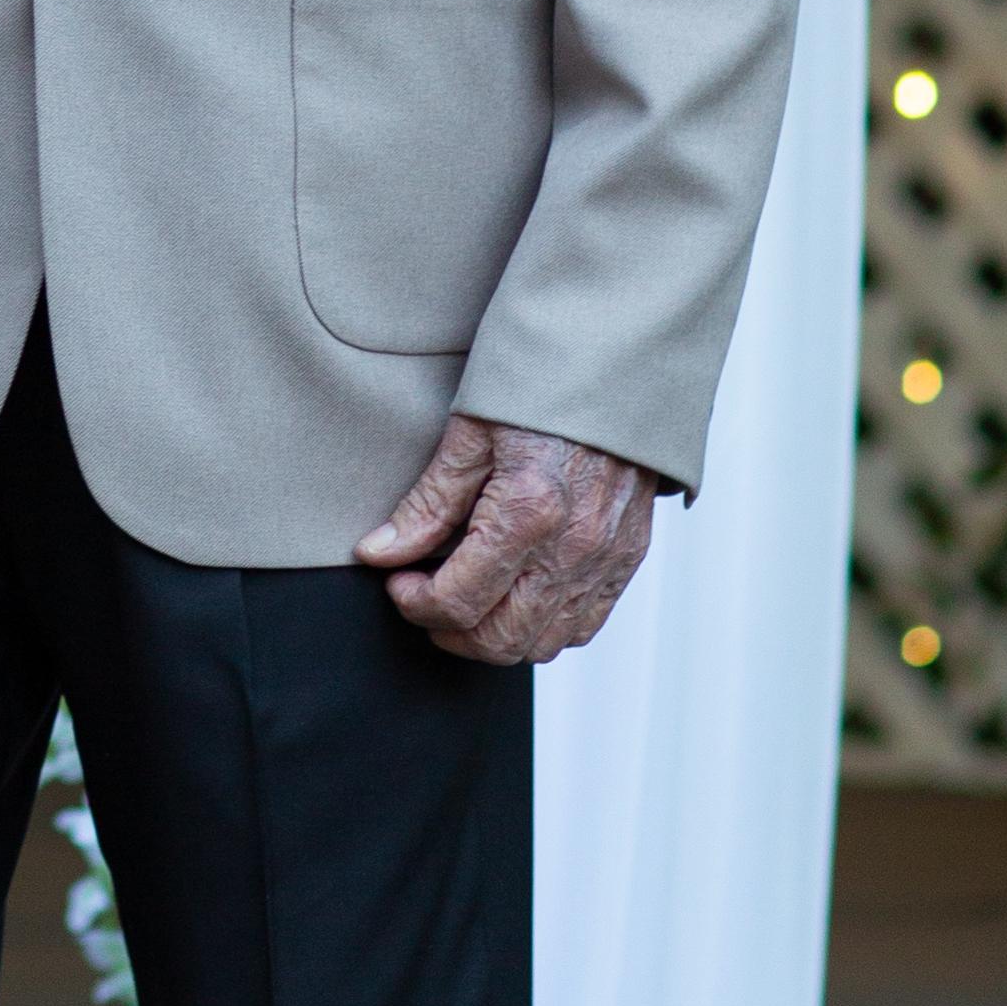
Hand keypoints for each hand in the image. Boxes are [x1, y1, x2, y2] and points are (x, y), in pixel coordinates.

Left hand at [357, 415, 657, 667]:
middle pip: (500, 639)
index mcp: (529, 512)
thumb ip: (427, 505)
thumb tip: (379, 553)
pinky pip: (584, 625)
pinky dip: (542, 625)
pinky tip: (514, 593)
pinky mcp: (627, 558)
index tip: (398, 580)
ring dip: (494, 635)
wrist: (612, 362)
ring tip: (466, 596)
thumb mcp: (469, 436)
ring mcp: (606, 558)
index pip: (459, 602)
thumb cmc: (539, 388)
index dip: (414, 603)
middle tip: (424, 595)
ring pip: (543, 643)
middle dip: (448, 630)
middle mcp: (574, 547)